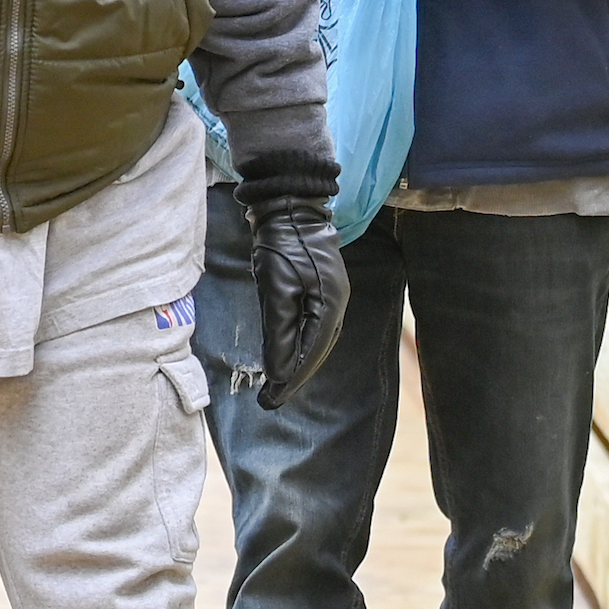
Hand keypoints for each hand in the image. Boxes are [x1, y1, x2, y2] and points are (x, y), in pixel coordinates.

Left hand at [244, 188, 353, 406]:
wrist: (290, 207)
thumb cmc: (281, 245)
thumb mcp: (275, 290)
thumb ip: (278, 332)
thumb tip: (278, 372)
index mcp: (329, 307)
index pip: (310, 354)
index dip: (291, 380)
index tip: (271, 401)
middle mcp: (337, 306)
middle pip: (318, 351)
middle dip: (295, 376)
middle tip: (271, 400)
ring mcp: (334, 297)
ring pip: (318, 341)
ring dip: (300, 363)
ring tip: (280, 384)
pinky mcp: (325, 290)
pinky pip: (316, 327)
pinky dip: (303, 345)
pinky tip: (291, 353)